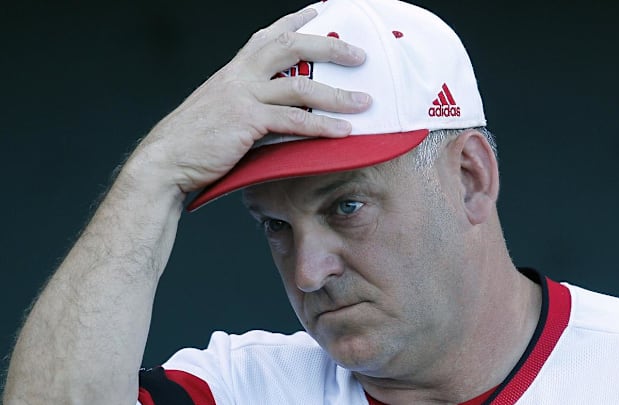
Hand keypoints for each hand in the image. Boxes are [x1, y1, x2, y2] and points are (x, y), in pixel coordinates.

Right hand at [125, 8, 370, 193]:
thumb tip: (273, 110)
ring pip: (300, 86)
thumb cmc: (192, 140)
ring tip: (364, 101)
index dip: (295, 21)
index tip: (319, 10)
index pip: (268, 35)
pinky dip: (321, 126)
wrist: (164, 160)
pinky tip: (342, 132)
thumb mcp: (219, 109)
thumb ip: (246, 102)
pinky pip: (293, 121)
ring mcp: (243, 96)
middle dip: (329, 48)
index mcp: (233, 71)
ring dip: (337, 94)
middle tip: (358, 55)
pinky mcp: (246, 121)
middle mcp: (239, 76)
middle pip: (291, 47)